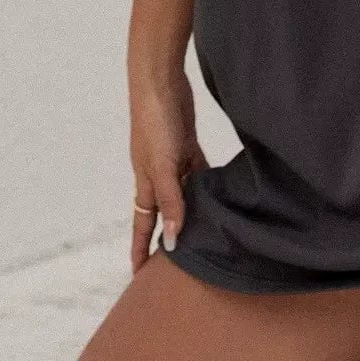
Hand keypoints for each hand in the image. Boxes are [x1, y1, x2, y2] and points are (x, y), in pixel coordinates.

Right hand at [128, 70, 208, 274]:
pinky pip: (197, 172)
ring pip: (182, 195)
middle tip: (177, 264)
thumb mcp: (161, 166)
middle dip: (166, 237)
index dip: (141, 249)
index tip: (139, 277)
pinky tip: (220, 195)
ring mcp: (173, 160)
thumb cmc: (155, 123)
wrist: (160, 83)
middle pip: (162, 214)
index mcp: (145, 183)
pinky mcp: (187, 145)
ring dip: (191, 212)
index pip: (143, 225)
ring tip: (206, 234)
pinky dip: (206, 185)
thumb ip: (169, 200)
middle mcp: (157, 176)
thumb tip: (172, 237)